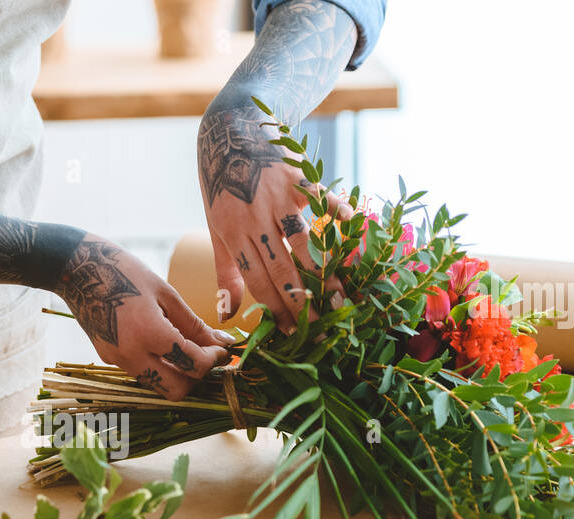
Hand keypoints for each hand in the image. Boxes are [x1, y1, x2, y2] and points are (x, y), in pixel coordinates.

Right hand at [55, 237, 232, 399]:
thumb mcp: (166, 293)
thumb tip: (224, 343)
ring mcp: (117, 360)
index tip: (222, 349)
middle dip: (196, 378)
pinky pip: (142, 372)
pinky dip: (158, 365)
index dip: (214, 360)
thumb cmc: (124, 271)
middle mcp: (131, 355)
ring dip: (177, 374)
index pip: (193, 365)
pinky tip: (162, 343)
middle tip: (207, 357)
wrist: (76, 269)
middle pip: (176, 391)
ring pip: (158, 385)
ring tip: (186, 348)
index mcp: (149, 334)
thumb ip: (195, 324)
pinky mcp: (108, 359)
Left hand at [197, 104, 349, 332]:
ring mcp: (279, 195)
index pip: (258, 280)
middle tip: (322, 327)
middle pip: (282, 267)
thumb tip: (227, 316)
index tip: (293, 333)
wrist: (230, 130)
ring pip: (305, 241)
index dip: (276, 309)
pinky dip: (341, 212)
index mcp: (233, 234)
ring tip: (341, 297)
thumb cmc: (222, 186)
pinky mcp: (299, 175)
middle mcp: (255, 217)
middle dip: (303, 301)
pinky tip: (357, 232)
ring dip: (325, 271)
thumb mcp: (216, 229)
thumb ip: (226, 273)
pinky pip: (324, 198)